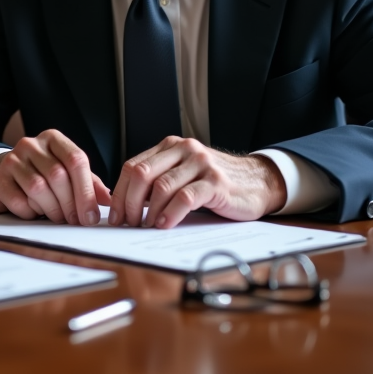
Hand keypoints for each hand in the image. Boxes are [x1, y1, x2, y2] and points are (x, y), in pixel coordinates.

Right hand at [0, 129, 111, 225]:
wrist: (3, 175)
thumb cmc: (40, 174)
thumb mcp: (67, 173)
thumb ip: (88, 183)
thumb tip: (108, 200)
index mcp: (53, 139)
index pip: (75, 159)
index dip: (86, 190)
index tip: (91, 214)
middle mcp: (31, 145)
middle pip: (58, 175)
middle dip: (71, 203)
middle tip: (75, 220)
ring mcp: (12, 160)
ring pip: (38, 188)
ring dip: (52, 209)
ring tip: (56, 216)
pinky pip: (19, 201)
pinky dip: (31, 212)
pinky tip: (34, 211)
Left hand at [107, 137, 286, 228]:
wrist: (258, 182)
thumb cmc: (216, 183)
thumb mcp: (184, 174)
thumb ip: (159, 181)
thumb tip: (126, 205)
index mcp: (171, 147)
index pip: (133, 166)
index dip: (120, 192)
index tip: (114, 215)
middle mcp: (184, 150)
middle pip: (142, 174)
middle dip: (129, 202)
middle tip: (126, 223)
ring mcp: (201, 164)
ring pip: (161, 186)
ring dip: (148, 211)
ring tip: (145, 227)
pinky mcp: (215, 182)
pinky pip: (185, 197)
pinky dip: (171, 213)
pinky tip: (165, 225)